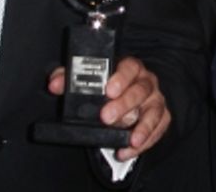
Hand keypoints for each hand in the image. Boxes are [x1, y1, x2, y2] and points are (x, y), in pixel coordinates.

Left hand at [48, 56, 169, 160]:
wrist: (128, 96)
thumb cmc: (107, 85)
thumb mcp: (87, 79)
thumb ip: (69, 78)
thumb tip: (54, 85)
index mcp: (129, 67)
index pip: (129, 66)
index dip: (120, 78)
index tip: (108, 90)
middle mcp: (145, 81)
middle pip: (140, 90)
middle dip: (124, 105)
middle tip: (106, 118)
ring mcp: (155, 99)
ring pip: (154, 110)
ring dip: (142, 127)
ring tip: (130, 140)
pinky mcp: (162, 117)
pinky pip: (158, 129)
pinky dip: (146, 141)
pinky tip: (129, 150)